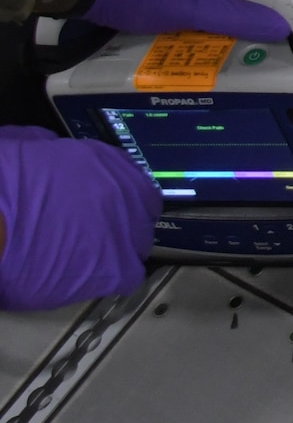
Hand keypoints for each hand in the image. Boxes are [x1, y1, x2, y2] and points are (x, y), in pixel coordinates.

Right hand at [0, 127, 159, 310]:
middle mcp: (123, 192)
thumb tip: (50, 149)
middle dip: (119, 220)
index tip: (98, 201)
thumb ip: (47, 147)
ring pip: (137, 243)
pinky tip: (83, 277)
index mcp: (102, 160)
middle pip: (139, 210)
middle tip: (89, 231)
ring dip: (116, 249)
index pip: (128, 176)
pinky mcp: (114, 268)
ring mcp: (125, 230)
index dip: (114, 192)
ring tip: (81, 257)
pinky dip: (110, 278)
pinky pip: (127, 276)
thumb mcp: (22, 145)